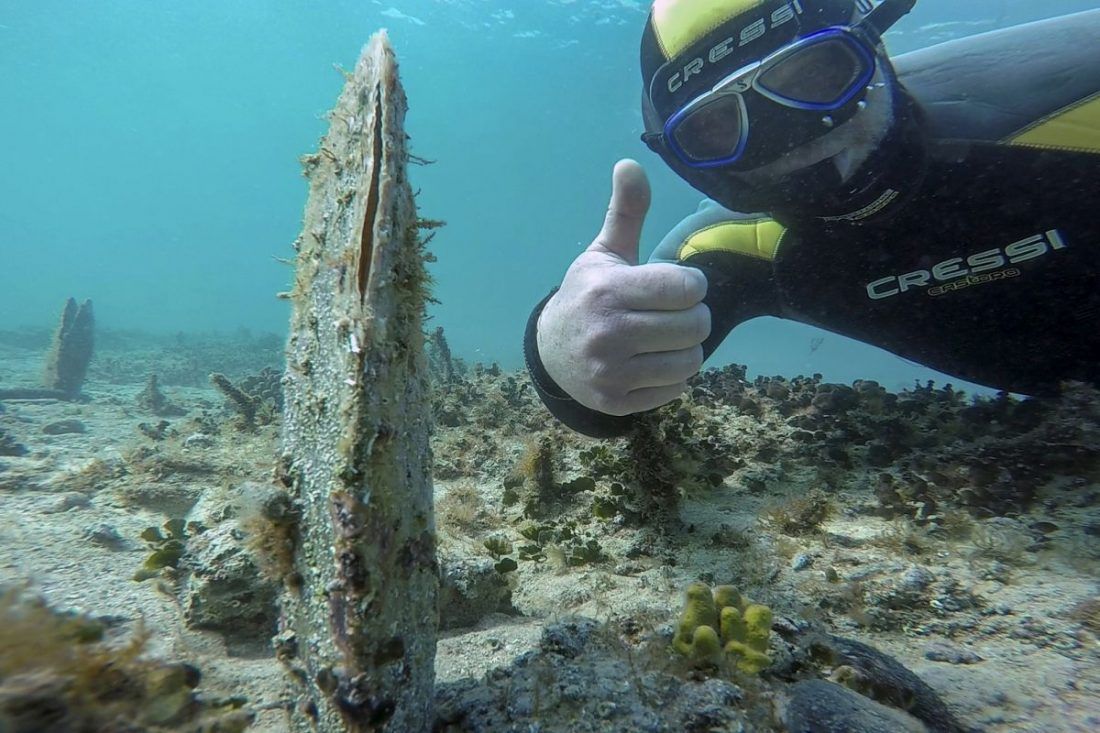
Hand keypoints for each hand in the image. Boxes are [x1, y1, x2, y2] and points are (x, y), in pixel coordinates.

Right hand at [537, 159, 709, 415]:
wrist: (551, 352)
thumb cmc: (587, 295)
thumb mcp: (604, 253)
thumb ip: (626, 212)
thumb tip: (630, 162)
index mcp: (608, 291)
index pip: (686, 288)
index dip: (692, 285)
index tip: (677, 286)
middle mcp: (608, 334)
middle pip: (694, 326)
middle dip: (693, 317)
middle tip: (675, 314)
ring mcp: (610, 372)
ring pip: (690, 361)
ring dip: (687, 349)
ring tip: (666, 339)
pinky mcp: (616, 401)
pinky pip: (675, 389)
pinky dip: (672, 376)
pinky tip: (652, 363)